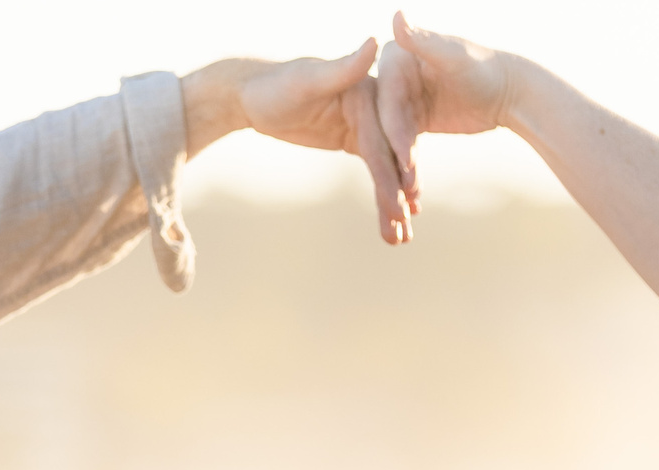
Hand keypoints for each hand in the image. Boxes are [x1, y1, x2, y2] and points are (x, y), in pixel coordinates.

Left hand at [181, 46, 412, 244]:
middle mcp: (375, 108)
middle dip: (397, 198)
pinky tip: (392, 222)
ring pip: (385, 171)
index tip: (405, 201)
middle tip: (404, 230)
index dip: (393, 173)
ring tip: (400, 239)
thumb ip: (344, 67)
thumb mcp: (308, 78)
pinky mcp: (356, 140)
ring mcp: (367, 125)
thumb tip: (375, 41)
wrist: (253, 95)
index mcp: (369, 93)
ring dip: (393, 206)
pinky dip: (383, 197)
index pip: (383, 140)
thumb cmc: (276, 84)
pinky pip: (374, 173)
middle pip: (389, 160)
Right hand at [374, 13, 524, 213]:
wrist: (507, 90)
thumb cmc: (484, 67)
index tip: (404, 157)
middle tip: (405, 185)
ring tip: (409, 196)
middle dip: (397, 156)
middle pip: (387, 122)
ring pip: (394, 140)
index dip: (394, 130)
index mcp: (396, 58)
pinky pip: (404, 149)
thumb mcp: (453, 56)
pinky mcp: (411, 121)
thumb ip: (423, 40)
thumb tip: (397, 15)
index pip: (388, 98)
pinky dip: (407, 171)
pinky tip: (411, 195)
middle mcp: (393, 79)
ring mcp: (401, 101)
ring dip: (400, 169)